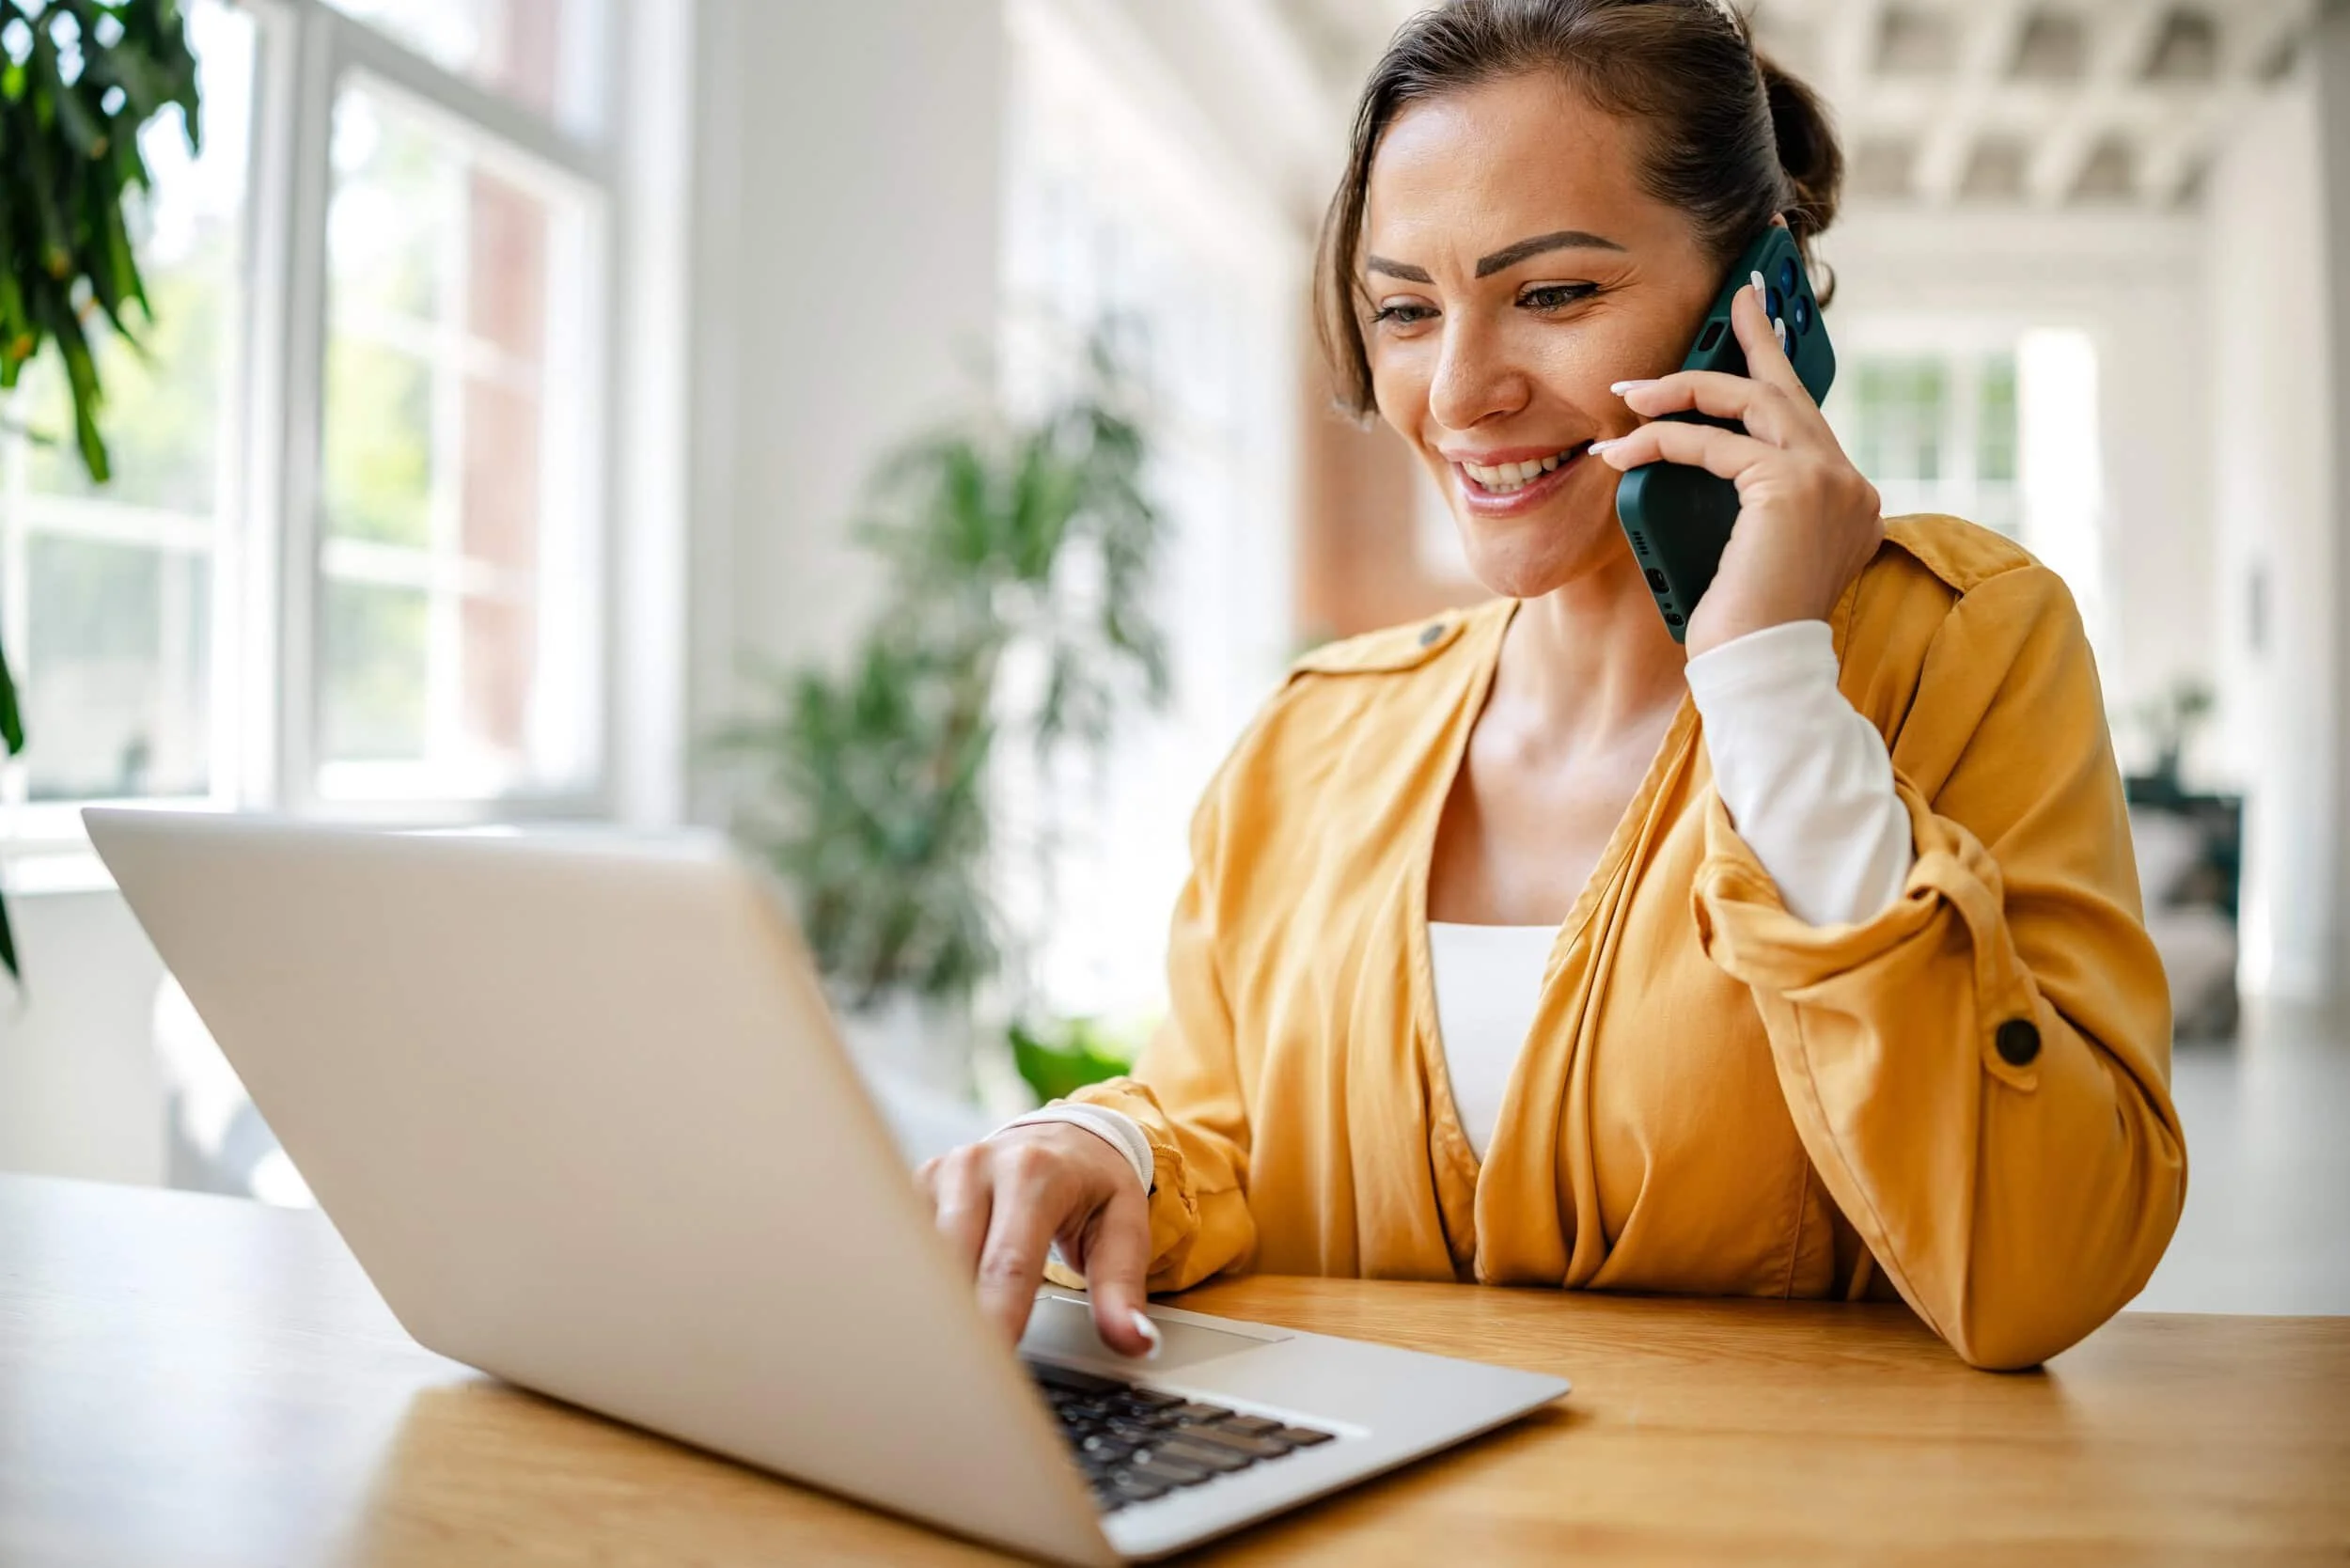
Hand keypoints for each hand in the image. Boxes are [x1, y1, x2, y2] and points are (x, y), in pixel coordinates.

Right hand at [915, 1123, 1157, 1356]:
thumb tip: (1135, 1341)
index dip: (996, 1322)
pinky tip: (919, 1320)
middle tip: (957, 1379)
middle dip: (954, 1323)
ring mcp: (941, 1173)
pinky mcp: (917, 1186)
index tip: (992, 1371)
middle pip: (952, 1262)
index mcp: (1034, 1173)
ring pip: (919, 1256)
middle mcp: (978, 1165)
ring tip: (934, 1359)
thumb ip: (1123, 1288)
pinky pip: (903, 1245)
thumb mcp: (1124, 1228)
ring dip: (927, 1308)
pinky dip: (912, 1285)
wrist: (1065, 1138)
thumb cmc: (1093, 1187)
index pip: (1007, 1263)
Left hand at [1592, 272, 1883, 658]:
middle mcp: (1851, 485)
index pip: (1805, 420)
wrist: (1762, 674)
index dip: (1777, 368)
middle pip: (1788, 393)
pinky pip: (1714, 443)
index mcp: (1849, 501)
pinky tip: (1625, 450)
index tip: (1755, 321)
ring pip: (1749, 404)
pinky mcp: (1792, 488)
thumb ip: (1749, 506)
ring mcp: (1830, 482)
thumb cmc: (1744, 630)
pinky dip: (1663, 440)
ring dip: (1680, 392)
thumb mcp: (1750, 555)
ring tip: (1628, 395)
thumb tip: (1701, 459)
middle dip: (1751, 339)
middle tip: (1728, 299)